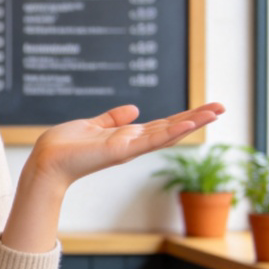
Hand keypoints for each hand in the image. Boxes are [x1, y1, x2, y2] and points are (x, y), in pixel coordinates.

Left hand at [2, 101, 224, 253]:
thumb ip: (112, 119)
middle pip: (171, 129)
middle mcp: (132, 144)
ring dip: (192, 123)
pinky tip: (189, 123)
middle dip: (197, 119)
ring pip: (167, 134)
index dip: (183, 117)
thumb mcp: (92, 125)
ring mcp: (129, 148)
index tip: (206, 108)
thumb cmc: (63, 146)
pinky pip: (150, 140)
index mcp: (126, 137)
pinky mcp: (121, 150)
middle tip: (223, 107)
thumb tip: (134, 109)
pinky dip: (171, 132)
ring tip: (216, 112)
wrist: (46, 161)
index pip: (162, 126)